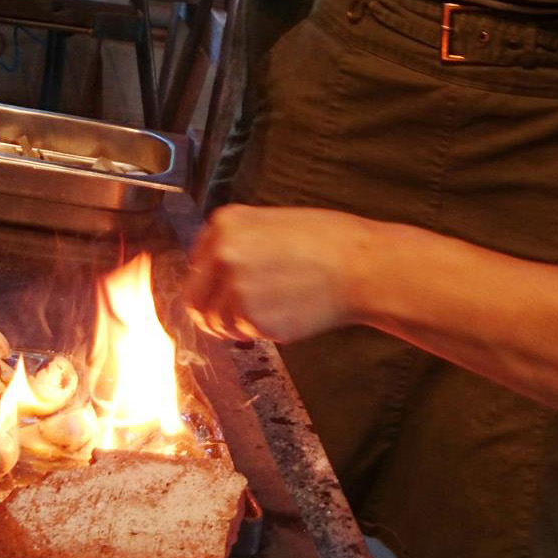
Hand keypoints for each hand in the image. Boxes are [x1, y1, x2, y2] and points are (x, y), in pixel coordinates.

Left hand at [185, 205, 375, 342]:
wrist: (361, 266)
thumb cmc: (328, 242)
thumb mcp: (273, 222)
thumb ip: (237, 242)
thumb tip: (212, 271)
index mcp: (225, 224)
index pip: (196, 264)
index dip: (212, 280)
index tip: (228, 288)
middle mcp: (223, 254)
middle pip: (195, 300)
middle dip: (214, 310)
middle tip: (237, 314)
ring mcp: (235, 288)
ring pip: (217, 323)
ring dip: (238, 324)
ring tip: (272, 309)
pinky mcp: (252, 319)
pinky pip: (244, 334)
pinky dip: (260, 331)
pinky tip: (286, 312)